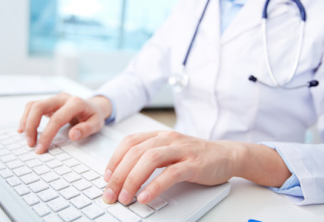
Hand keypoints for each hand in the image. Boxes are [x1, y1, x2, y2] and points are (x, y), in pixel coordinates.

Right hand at [18, 92, 111, 153]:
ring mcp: (54, 99)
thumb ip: (86, 129)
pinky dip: (26, 117)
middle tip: (31, 144)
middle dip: (31, 126)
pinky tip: (24, 129)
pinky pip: (32, 106)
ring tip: (28, 139)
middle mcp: (62, 98)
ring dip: (26, 122)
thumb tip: (73, 135)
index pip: (56, 119)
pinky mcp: (49, 102)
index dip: (47, 135)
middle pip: (39, 107)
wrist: (93, 106)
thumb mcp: (96, 124)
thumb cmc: (94, 116)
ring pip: (33, 105)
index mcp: (76, 103)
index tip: (40, 148)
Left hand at [102, 130, 291, 204]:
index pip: (129, 142)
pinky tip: (145, 197)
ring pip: (150, 160)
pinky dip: (155, 186)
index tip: (106, 177)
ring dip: (132, 180)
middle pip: (136, 152)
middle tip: (110, 194)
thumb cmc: (195, 155)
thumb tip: (125, 176)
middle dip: (119, 175)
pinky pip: (170, 174)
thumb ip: (150, 158)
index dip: (114, 159)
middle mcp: (168, 139)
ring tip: (125, 198)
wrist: (227, 154)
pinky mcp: (194, 164)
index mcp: (159, 135)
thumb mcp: (169, 151)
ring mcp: (181, 150)